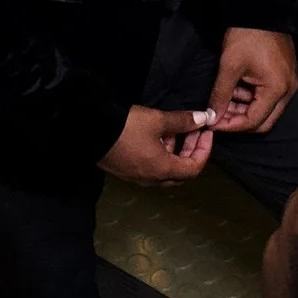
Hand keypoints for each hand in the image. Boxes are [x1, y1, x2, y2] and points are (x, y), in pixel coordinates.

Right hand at [100, 103, 216, 185]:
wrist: (91, 132)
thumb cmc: (127, 128)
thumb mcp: (157, 120)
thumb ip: (182, 121)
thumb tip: (204, 118)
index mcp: (162, 169)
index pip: (194, 168)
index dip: (204, 150)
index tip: (206, 132)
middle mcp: (152, 179)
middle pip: (181, 172)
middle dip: (191, 151)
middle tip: (194, 130)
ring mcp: (137, 177)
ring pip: (166, 170)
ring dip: (175, 151)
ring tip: (174, 129)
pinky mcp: (127, 171)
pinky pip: (152, 167)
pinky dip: (161, 154)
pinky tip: (156, 136)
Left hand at [211, 29, 296, 135]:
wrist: (261, 9)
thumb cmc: (247, 36)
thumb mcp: (229, 66)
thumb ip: (220, 95)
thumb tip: (212, 117)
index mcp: (277, 89)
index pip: (254, 121)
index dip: (232, 125)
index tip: (214, 123)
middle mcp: (288, 90)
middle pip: (264, 120)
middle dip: (239, 120)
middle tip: (219, 116)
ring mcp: (288, 82)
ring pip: (266, 109)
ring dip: (244, 108)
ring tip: (224, 98)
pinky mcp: (284, 75)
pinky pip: (269, 96)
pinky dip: (251, 97)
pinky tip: (235, 88)